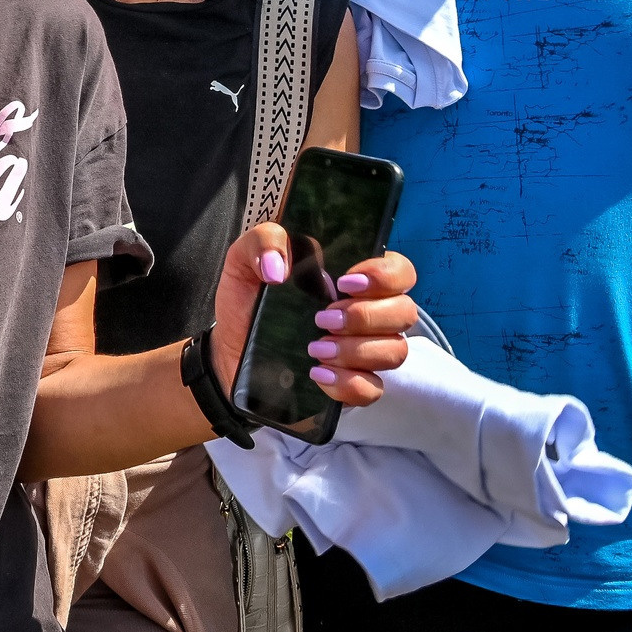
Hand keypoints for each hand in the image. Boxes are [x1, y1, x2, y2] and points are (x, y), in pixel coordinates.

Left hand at [208, 223, 415, 409]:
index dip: (386, 275)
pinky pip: (372, 389)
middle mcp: (368, 315)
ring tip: (315, 348)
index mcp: (352, 280)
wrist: (226, 351)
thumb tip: (278, 267)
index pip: (400, 271)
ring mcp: (364, 353)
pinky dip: (348, 383)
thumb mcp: (244, 260)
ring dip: (356, 349)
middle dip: (366, 316)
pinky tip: (318, 374)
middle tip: (322, 319)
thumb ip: (264, 242)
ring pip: (395, 351)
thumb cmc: (247, 301)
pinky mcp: (352, 387)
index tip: (346, 283)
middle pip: (405, 312)